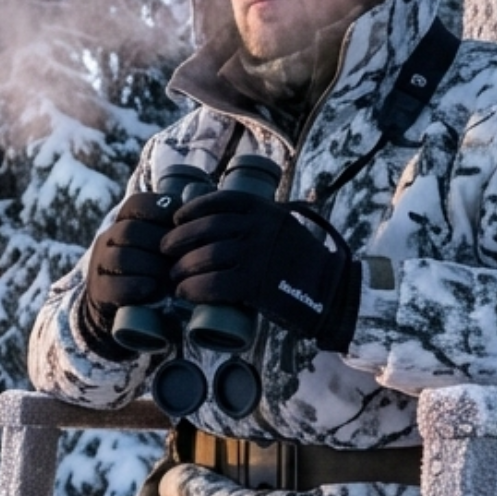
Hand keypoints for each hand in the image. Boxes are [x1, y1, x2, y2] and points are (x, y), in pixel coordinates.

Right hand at [81, 191, 175, 330]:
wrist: (123, 307)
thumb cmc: (153, 271)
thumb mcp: (161, 246)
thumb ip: (175, 229)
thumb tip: (198, 212)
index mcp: (123, 221)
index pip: (136, 204)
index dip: (159, 210)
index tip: (180, 223)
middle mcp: (108, 239)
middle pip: (129, 231)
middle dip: (159, 245)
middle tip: (180, 259)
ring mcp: (99, 264)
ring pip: (120, 257)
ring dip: (149, 267)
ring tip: (169, 278)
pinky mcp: (98, 290)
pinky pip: (113, 284)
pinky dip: (135, 286)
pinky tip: (151, 289)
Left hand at [164, 189, 358, 349]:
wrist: (331, 291)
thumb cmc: (302, 263)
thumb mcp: (281, 227)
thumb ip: (256, 223)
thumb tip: (217, 226)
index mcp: (264, 209)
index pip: (218, 202)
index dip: (191, 210)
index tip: (176, 220)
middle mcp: (259, 226)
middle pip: (205, 229)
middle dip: (178, 240)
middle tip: (165, 253)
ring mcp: (257, 254)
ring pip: (205, 257)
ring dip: (181, 269)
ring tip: (174, 278)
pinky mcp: (255, 283)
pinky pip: (213, 284)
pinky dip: (193, 289)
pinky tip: (184, 294)